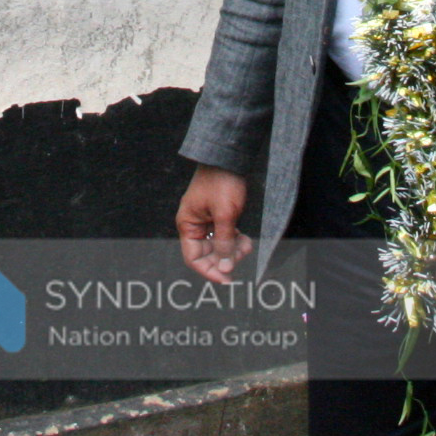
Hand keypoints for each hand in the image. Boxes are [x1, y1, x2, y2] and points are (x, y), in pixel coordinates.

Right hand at [176, 165, 252, 284]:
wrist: (229, 157)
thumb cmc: (222, 182)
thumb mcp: (225, 214)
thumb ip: (224, 242)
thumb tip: (224, 267)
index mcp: (188, 224)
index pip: (193, 258)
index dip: (209, 270)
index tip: (227, 279)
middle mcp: (194, 224)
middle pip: (207, 253)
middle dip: (225, 258)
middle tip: (242, 256)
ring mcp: (206, 220)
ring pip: (218, 245)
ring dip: (232, 249)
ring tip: (247, 246)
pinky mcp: (217, 215)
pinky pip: (224, 235)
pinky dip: (235, 240)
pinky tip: (245, 240)